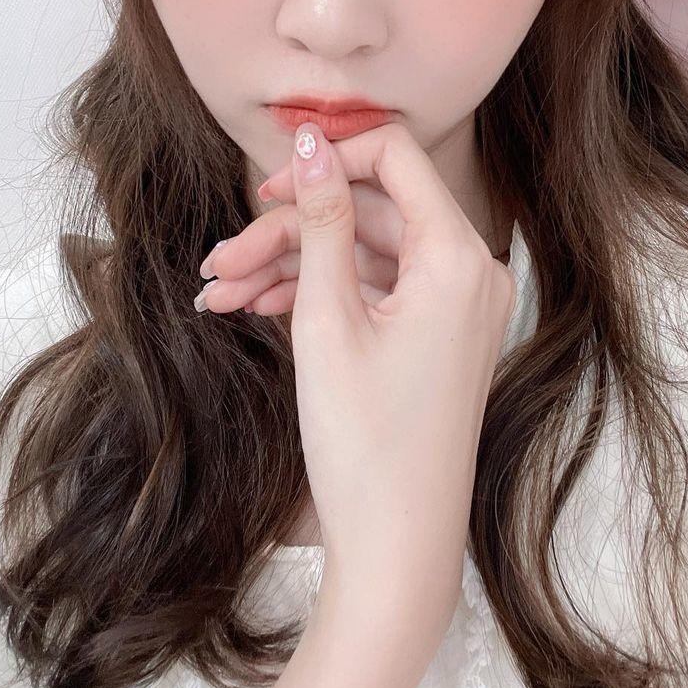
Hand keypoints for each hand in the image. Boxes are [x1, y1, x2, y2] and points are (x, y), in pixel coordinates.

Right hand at [198, 120, 516, 601]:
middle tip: (217, 265)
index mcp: (457, 257)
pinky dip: (320, 295)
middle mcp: (470, 272)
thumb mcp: (327, 320)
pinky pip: (374, 291)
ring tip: (217, 294)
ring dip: (290, 266)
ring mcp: (456, 306)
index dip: (323, 161)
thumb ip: (322, 221)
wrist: (398, 548)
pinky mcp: (437, 335)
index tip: (263, 190)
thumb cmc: (366, 443)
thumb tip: (310, 140)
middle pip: (368, 212)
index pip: (393, 156)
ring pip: (362, 254)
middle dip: (287, 232)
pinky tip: (254, 307)